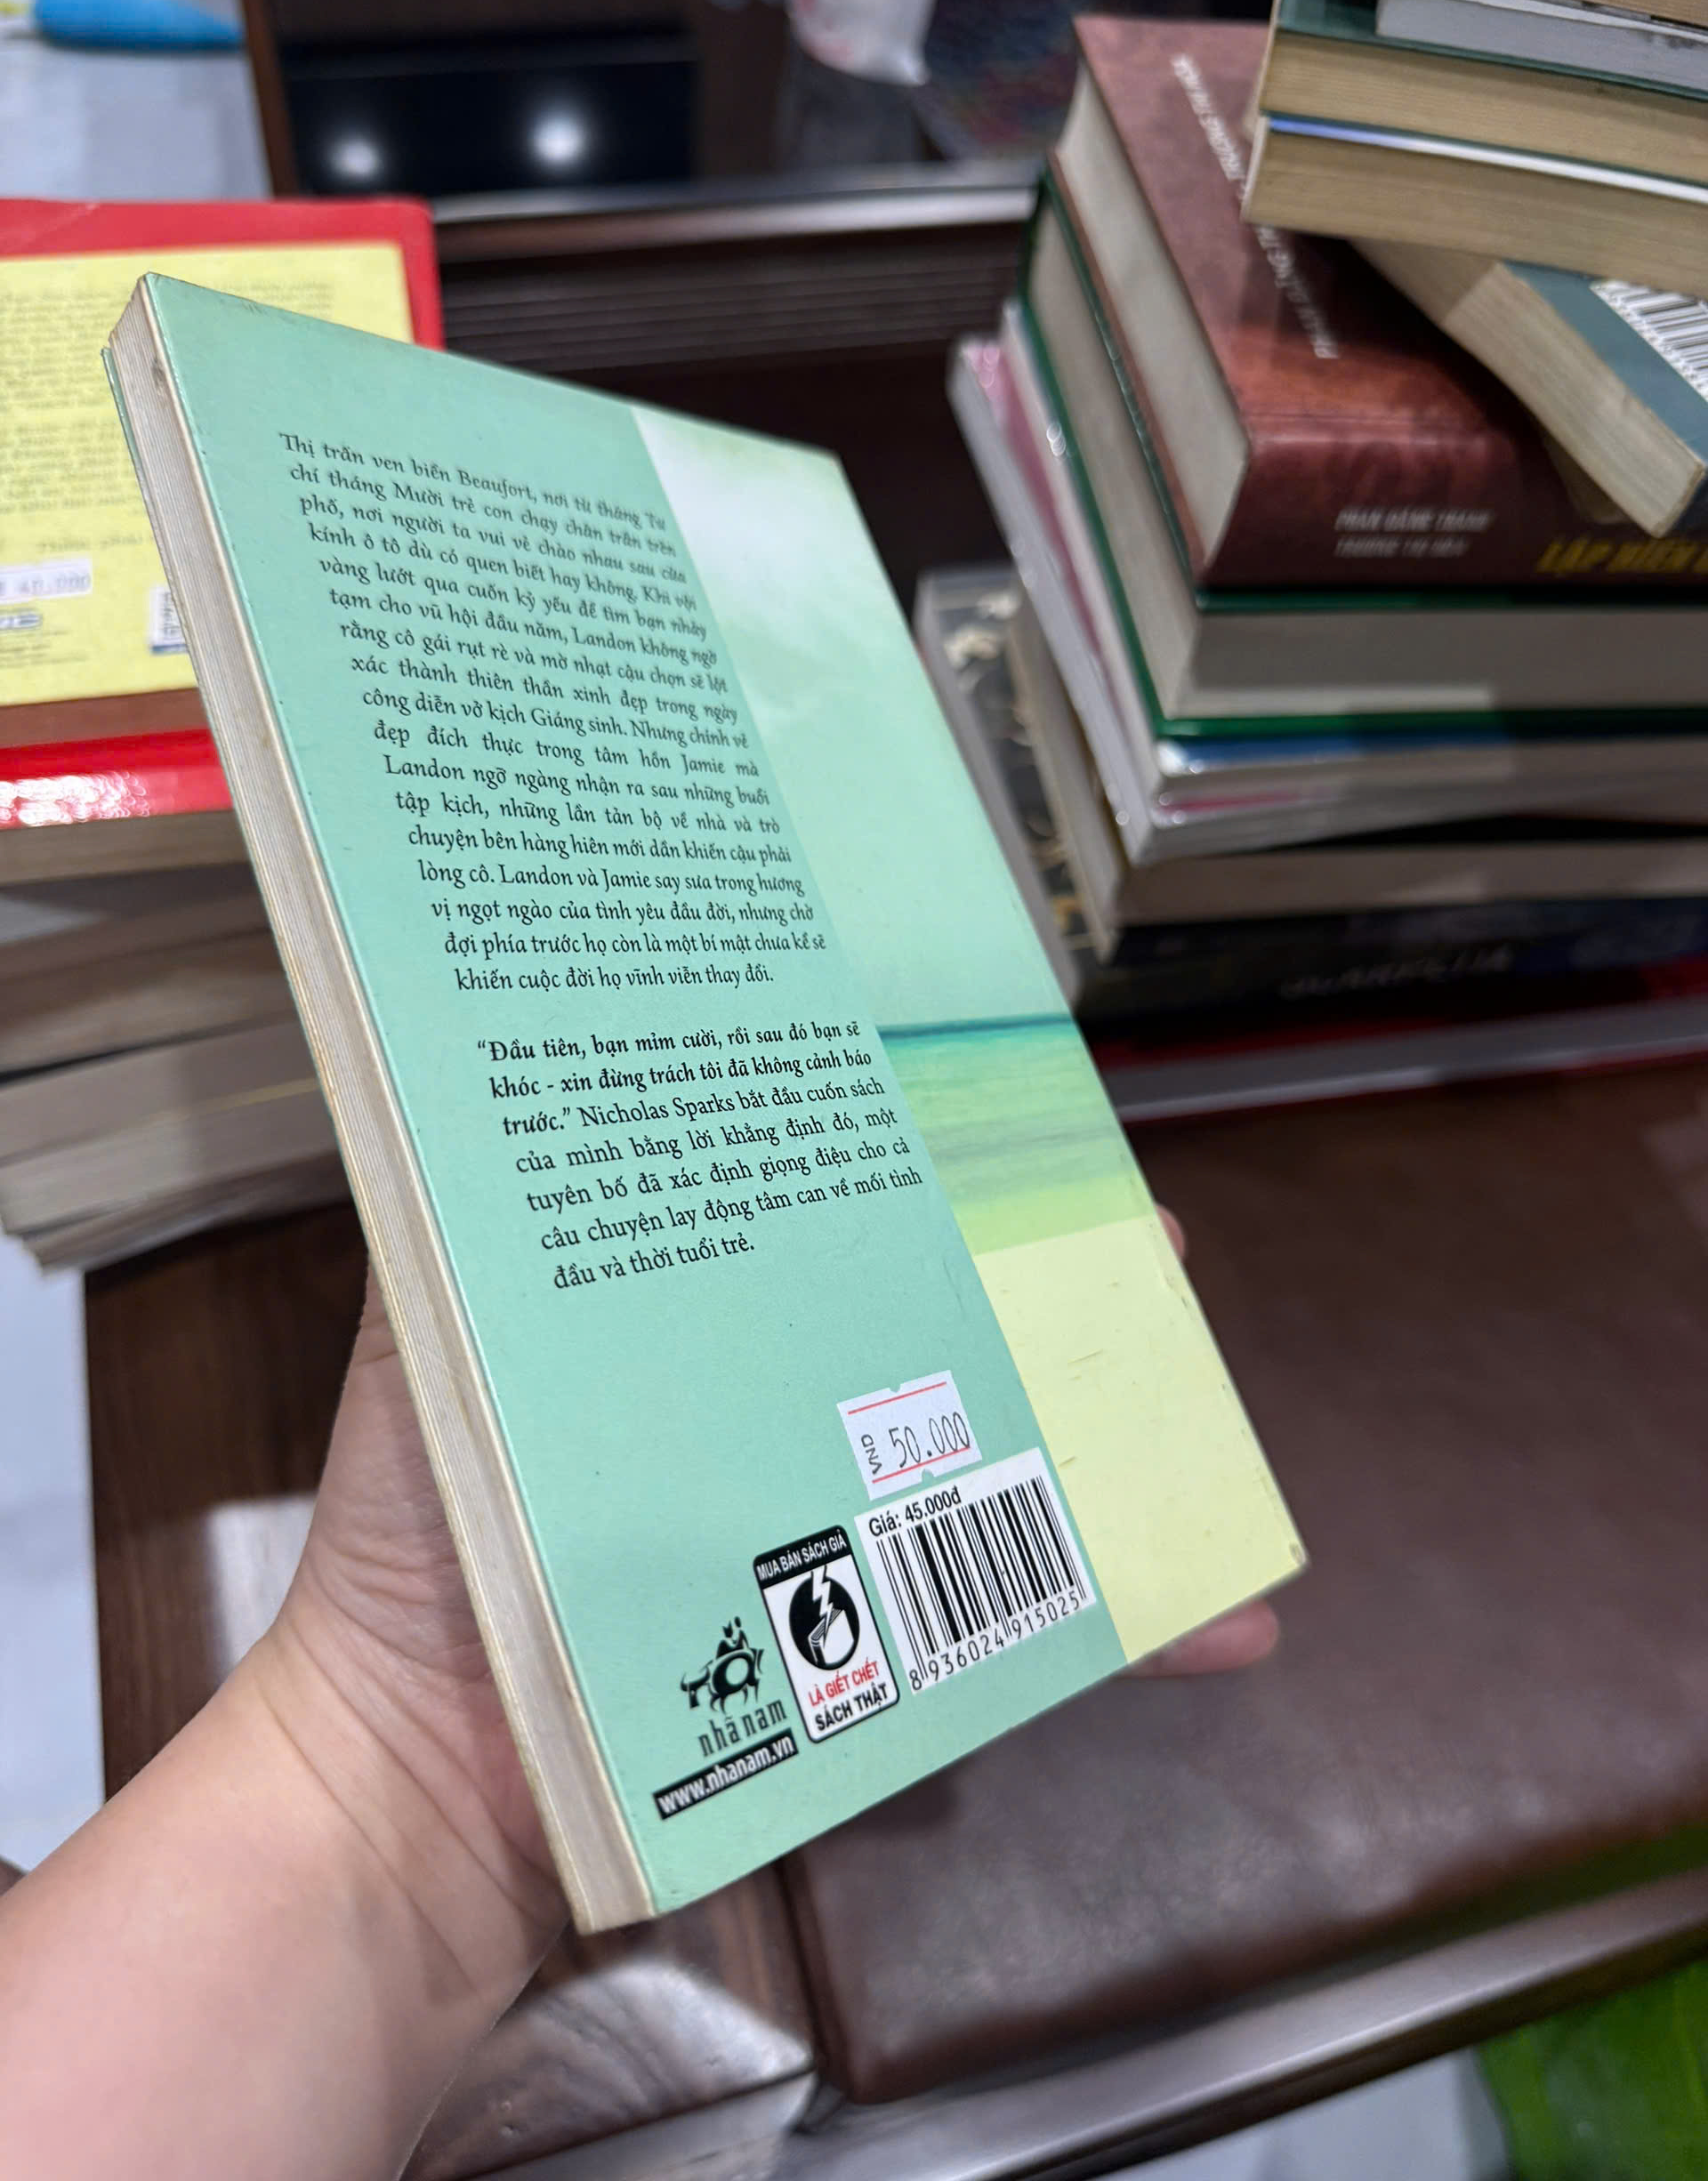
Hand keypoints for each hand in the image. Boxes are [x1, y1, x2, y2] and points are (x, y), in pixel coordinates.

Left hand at [271, 1205, 1273, 1896]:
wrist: (419, 1793)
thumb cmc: (410, 1553)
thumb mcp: (428, 1351)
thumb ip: (468, 1227)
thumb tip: (494, 1054)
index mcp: (688, 1340)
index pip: (822, 1226)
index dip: (918, 1171)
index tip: (1005, 1117)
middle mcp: (769, 1431)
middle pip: (935, 1343)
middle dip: (1050, 1294)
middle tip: (1148, 1251)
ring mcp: (828, 1558)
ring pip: (999, 1483)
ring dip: (1117, 1455)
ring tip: (1207, 1413)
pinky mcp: (866, 1673)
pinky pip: (1012, 1644)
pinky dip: (1120, 1638)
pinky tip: (1224, 1621)